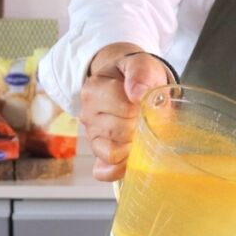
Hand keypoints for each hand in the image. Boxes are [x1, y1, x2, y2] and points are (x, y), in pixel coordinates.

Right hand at [81, 43, 170, 180]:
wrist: (130, 84)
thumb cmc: (136, 77)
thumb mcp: (141, 64)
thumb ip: (140, 72)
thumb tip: (137, 93)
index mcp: (94, 89)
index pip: (124, 108)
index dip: (143, 109)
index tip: (147, 102)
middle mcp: (88, 114)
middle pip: (120, 132)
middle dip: (140, 127)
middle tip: (147, 117)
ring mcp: (92, 136)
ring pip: (113, 153)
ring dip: (134, 146)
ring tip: (140, 131)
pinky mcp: (99, 154)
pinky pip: (104, 171)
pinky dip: (119, 169)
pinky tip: (130, 160)